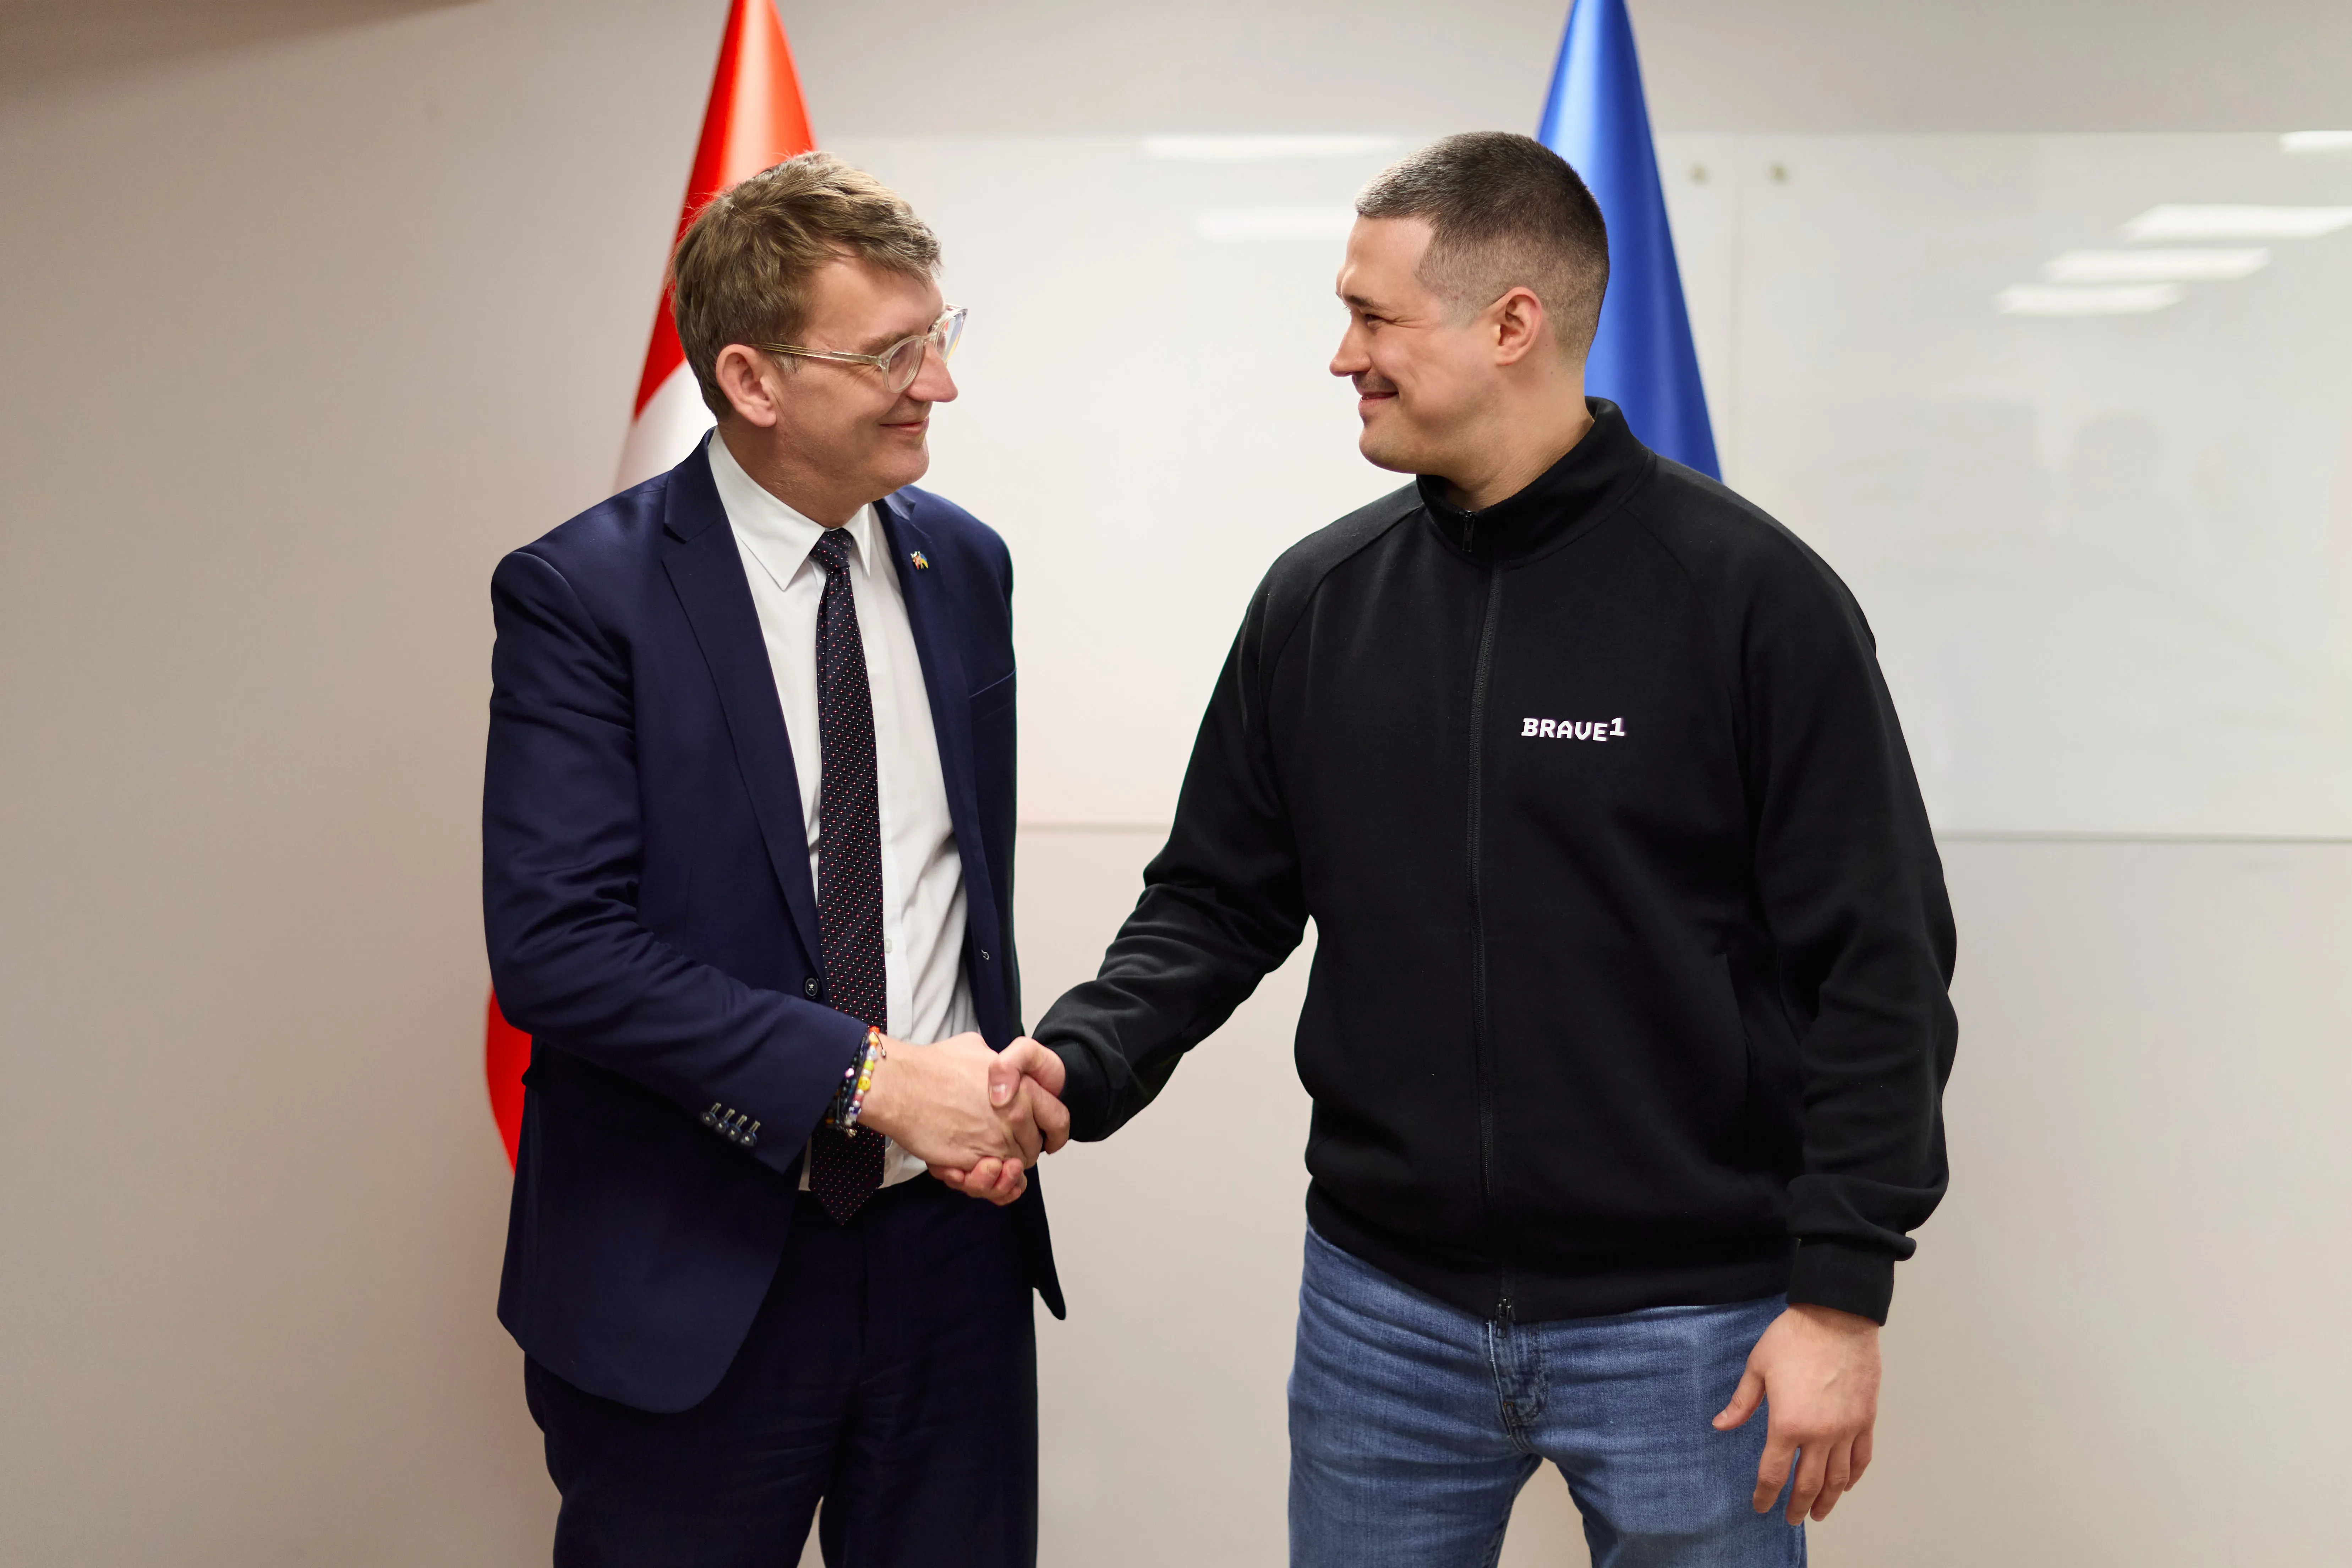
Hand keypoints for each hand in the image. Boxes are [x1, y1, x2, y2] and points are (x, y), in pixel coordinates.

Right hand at [856, 1031, 1042, 1174]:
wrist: (901, 1086)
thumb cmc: (933, 1066)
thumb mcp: (975, 1047)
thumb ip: (995, 1060)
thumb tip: (996, 1064)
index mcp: (1024, 1089)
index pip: (1058, 1119)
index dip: (1055, 1132)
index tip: (1048, 1139)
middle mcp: (1016, 1118)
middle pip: (1033, 1149)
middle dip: (1020, 1151)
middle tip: (998, 1147)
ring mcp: (995, 1143)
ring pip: (1011, 1170)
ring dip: (998, 1172)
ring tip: (982, 1162)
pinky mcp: (973, 1163)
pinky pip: (988, 1183)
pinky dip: (979, 1182)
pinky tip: (967, 1171)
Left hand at [1713, 1302, 1881, 1523]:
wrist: (1836, 1317)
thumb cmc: (1793, 1338)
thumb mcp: (1757, 1368)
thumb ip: (1742, 1403)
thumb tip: (1721, 1425)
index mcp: (1787, 1423)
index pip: (1774, 1472)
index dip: (1765, 1494)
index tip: (1760, 1506)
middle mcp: (1819, 1434)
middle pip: (1808, 1484)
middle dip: (1798, 1506)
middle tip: (1792, 1520)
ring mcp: (1846, 1429)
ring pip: (1838, 1478)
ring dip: (1828, 1499)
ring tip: (1818, 1512)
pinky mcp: (1866, 1419)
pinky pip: (1861, 1458)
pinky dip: (1853, 1476)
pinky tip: (1846, 1485)